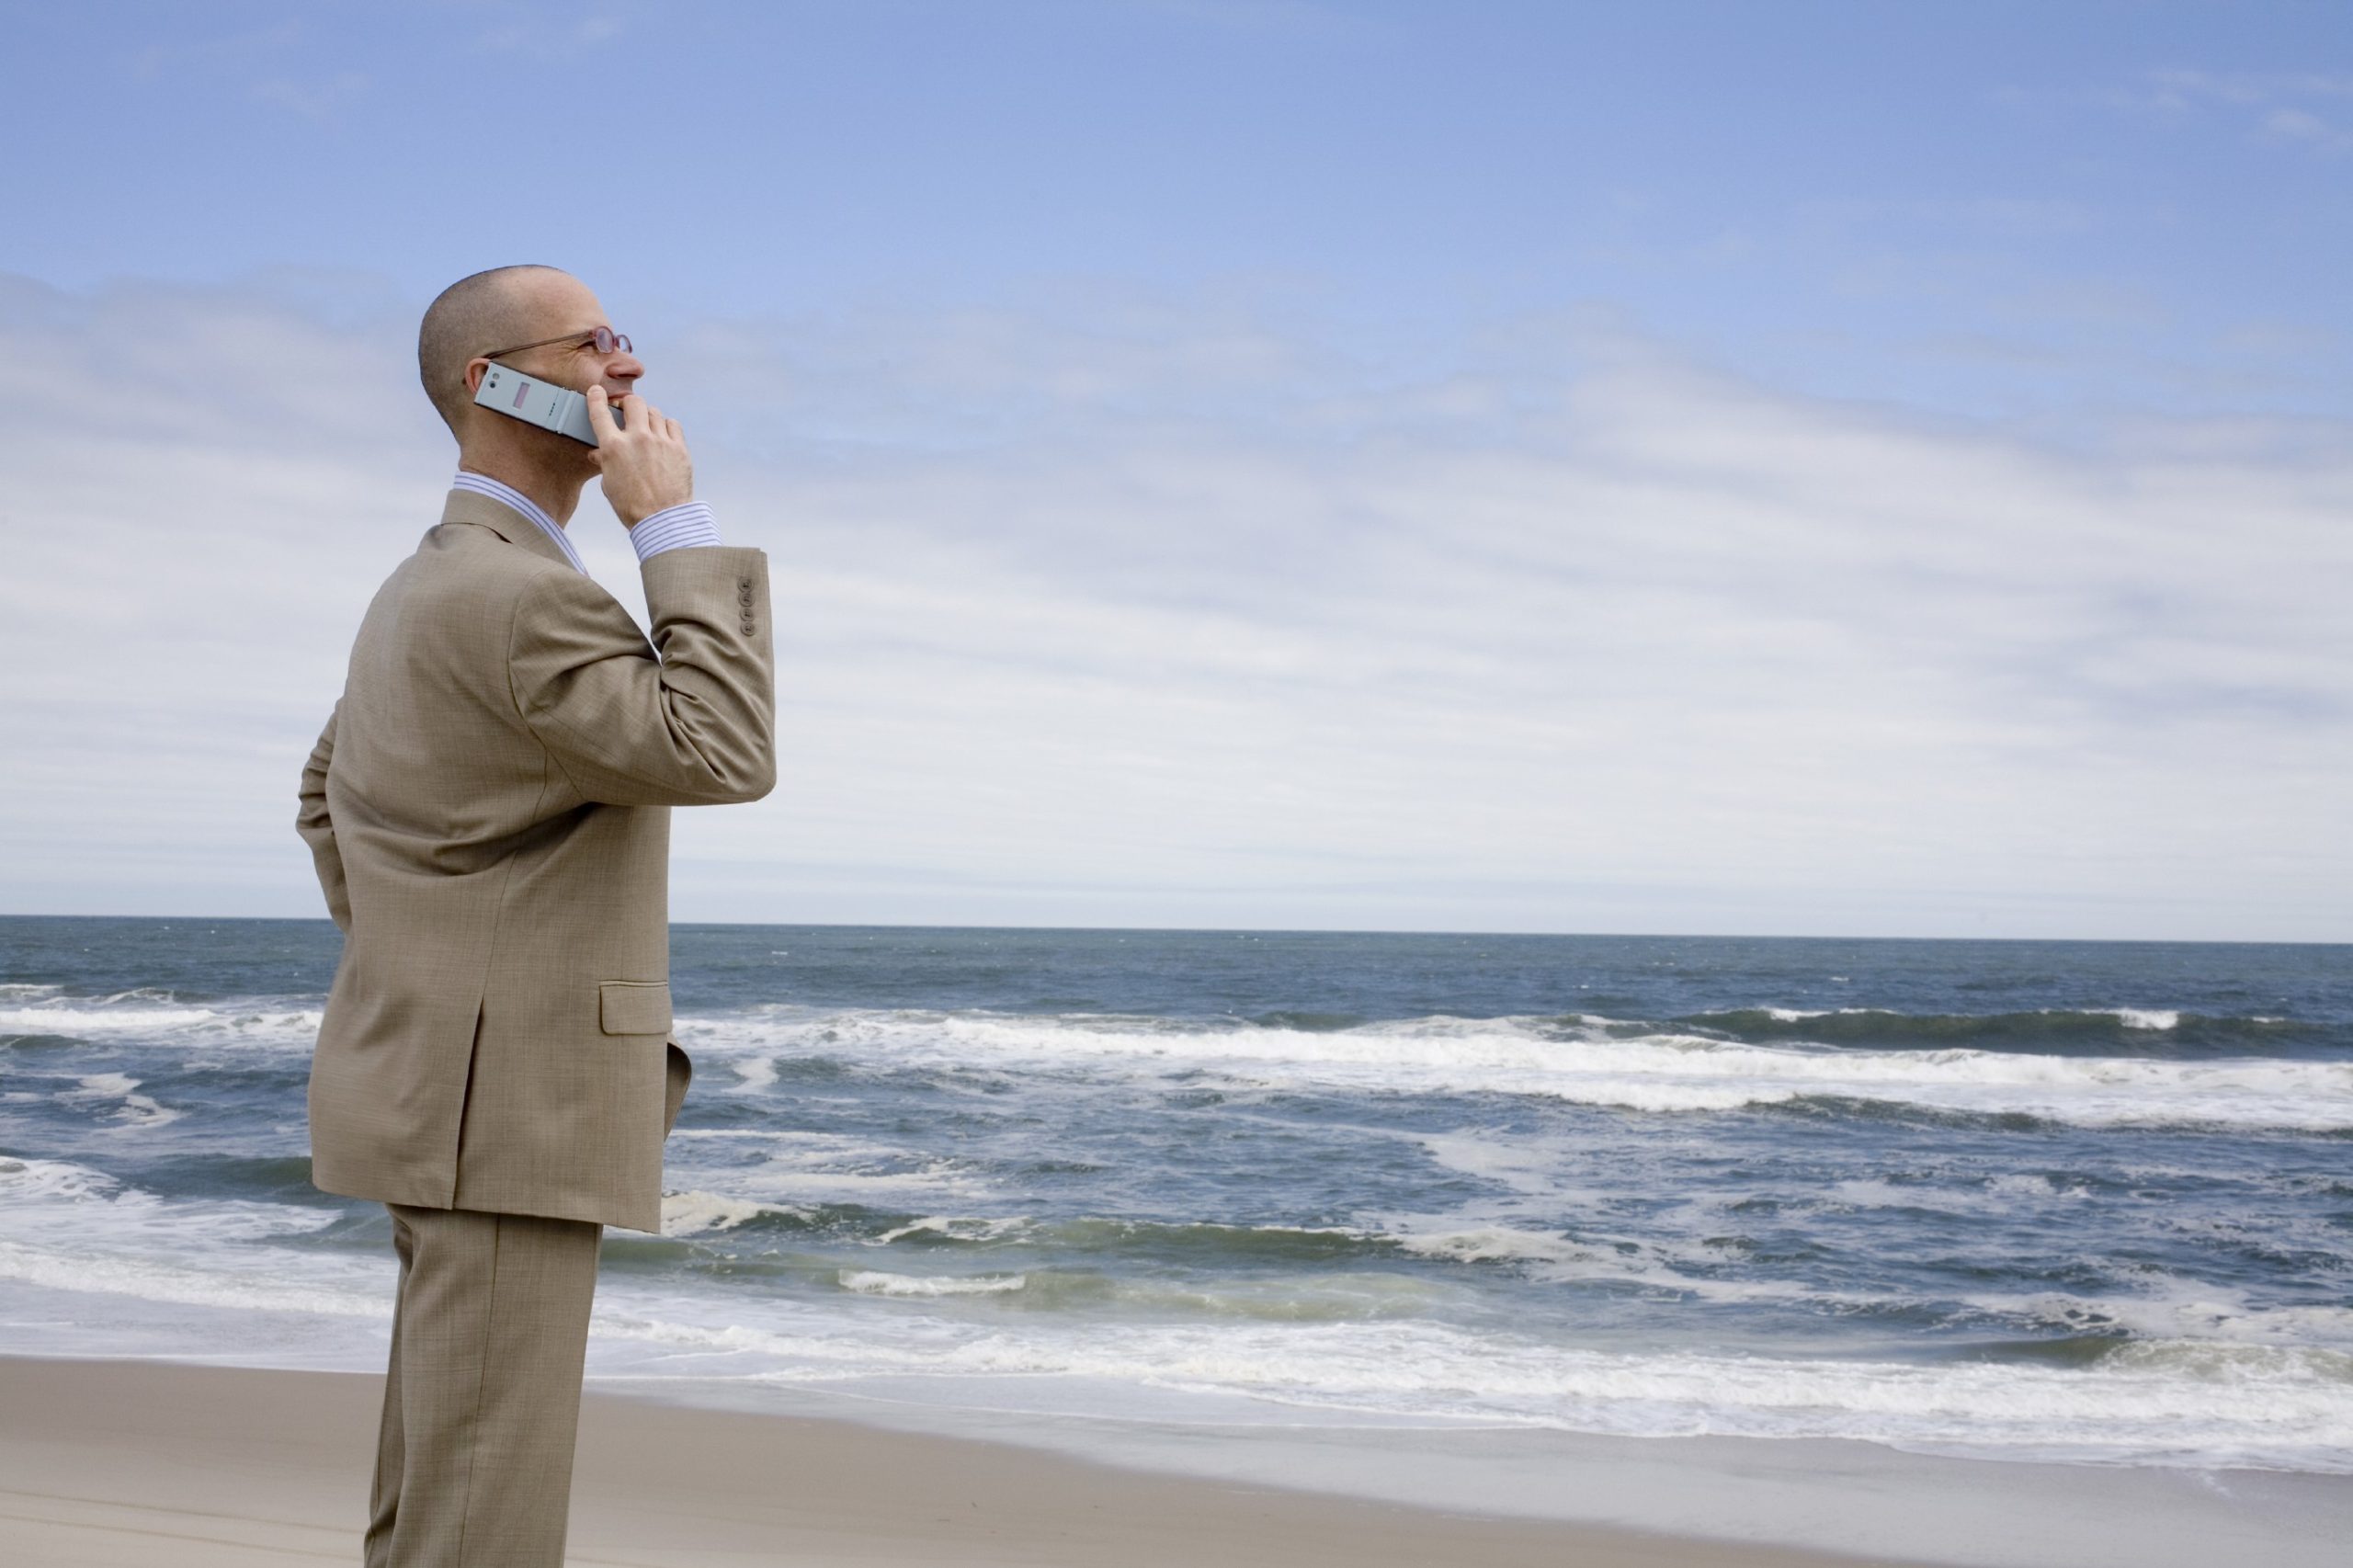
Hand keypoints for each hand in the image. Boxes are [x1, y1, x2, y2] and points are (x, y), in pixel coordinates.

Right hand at [585, 385, 693, 527]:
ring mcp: (660, 441)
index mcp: (614, 448)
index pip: (600, 413)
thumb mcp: (609, 484)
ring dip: (648, 416)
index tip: (597, 392)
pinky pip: (672, 424)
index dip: (596, 398)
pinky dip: (666, 426)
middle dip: (628, 404)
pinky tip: (663, 435)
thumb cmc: (632, 506)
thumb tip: (598, 454)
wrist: (662, 520)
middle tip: (627, 411)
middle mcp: (637, 439)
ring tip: (647, 427)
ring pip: (654, 412)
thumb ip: (604, 463)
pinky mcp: (679, 448)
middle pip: (633, 403)